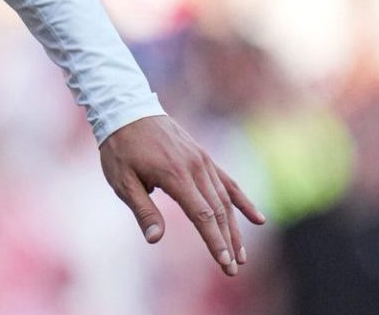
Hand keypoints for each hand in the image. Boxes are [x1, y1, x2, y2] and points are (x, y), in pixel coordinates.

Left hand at [98, 114, 266, 276]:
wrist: (126, 109)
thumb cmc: (120, 148)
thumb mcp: (122, 181)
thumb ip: (142, 210)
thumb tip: (155, 239)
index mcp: (175, 175)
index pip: (202, 215)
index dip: (215, 241)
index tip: (225, 263)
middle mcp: (195, 168)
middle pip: (218, 211)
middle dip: (227, 242)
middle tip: (233, 269)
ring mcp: (202, 161)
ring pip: (225, 199)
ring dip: (235, 228)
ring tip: (241, 254)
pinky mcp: (203, 156)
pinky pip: (227, 182)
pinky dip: (242, 201)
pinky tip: (258, 219)